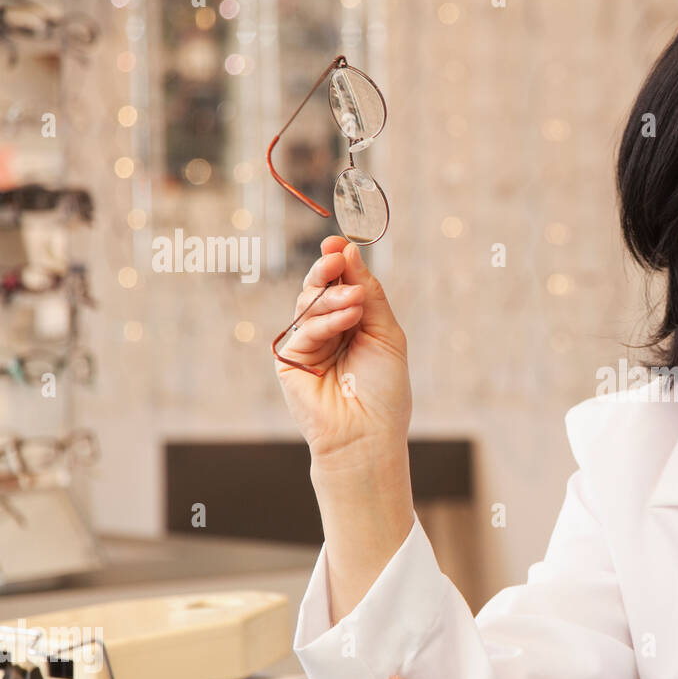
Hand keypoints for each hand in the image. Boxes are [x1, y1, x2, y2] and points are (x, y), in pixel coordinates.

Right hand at [275, 236, 412, 465]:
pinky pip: (304, 329)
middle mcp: (328, 330)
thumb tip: (350, 251)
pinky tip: (349, 318)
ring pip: (309, 304)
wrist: (368, 434)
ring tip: (355, 301)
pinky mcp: (289, 359)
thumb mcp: (386, 334)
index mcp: (352, 323)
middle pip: (320, 288)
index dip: (338, 262)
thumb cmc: (384, 391)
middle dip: (327, 270)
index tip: (338, 244)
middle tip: (335, 258)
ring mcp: (307, 344)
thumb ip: (370, 295)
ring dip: (332, 297)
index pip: (341, 284)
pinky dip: (327, 320)